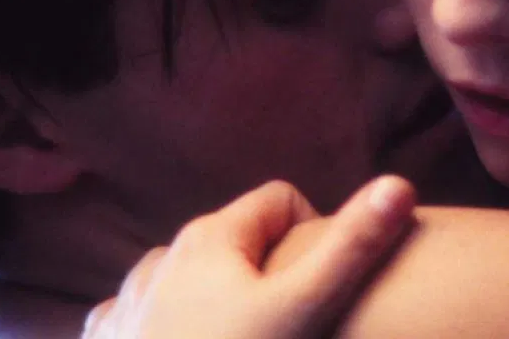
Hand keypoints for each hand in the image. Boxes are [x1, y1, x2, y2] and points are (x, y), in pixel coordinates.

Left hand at [82, 176, 415, 337]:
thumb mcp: (305, 309)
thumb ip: (351, 248)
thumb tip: (400, 184)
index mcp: (210, 235)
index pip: (282, 201)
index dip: (313, 237)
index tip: (320, 290)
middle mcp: (163, 254)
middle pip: (237, 241)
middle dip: (269, 273)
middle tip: (290, 327)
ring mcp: (128, 299)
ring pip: (189, 278)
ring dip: (218, 301)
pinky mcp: (108, 337)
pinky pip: (142, 315)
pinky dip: (164, 326)